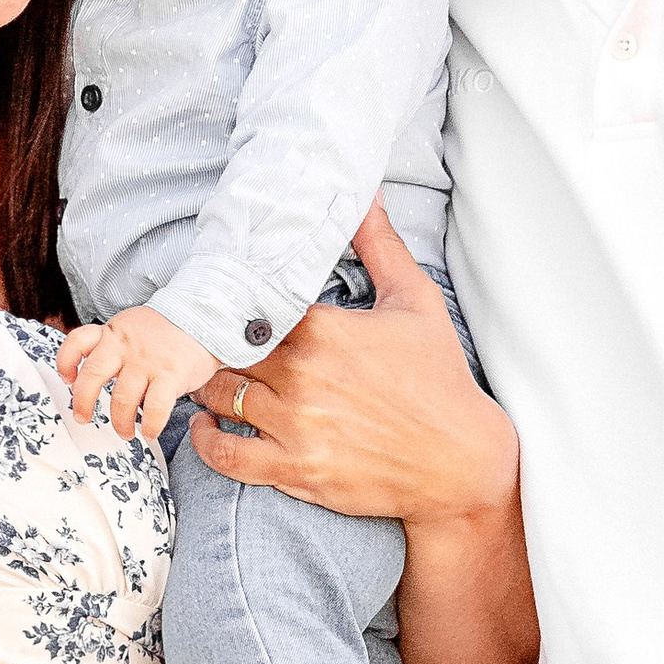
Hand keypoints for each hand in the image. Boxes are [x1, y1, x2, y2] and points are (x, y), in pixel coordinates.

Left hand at [59, 306, 218, 442]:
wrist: (206, 317)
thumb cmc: (168, 331)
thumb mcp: (133, 326)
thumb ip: (114, 346)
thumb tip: (93, 378)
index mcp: (114, 332)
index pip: (77, 341)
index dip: (66, 363)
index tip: (68, 379)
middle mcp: (126, 345)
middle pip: (92, 376)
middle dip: (83, 403)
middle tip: (83, 418)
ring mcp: (147, 361)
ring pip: (121, 399)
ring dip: (120, 422)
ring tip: (125, 431)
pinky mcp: (171, 375)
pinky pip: (155, 408)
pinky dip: (151, 426)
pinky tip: (150, 431)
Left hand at [185, 208, 514, 524]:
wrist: (459, 460)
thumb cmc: (439, 379)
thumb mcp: (415, 301)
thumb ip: (380, 245)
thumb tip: (366, 195)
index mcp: (321, 328)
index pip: (248, 305)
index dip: (231, 304)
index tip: (224, 304)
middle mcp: (299, 374)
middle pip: (222, 350)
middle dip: (211, 345)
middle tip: (204, 342)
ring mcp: (293, 424)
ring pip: (216, 396)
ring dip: (204, 387)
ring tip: (205, 378)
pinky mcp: (293, 469)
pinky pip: (224, 454)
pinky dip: (204, 441)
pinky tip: (206, 426)